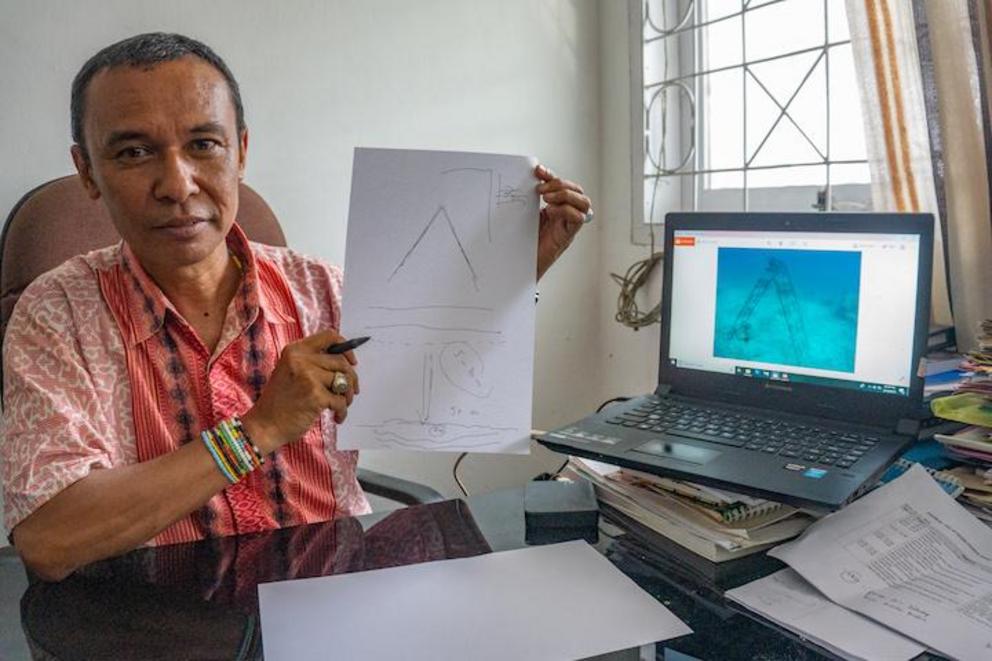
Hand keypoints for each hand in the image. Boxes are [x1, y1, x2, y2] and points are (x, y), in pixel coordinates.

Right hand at [240, 330, 359, 453]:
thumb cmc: (279, 402)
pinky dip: (342, 411)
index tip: (352, 361)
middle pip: (341, 362)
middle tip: (351, 392)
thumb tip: (344, 363)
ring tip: (342, 406)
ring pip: (344, 381)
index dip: (346, 348)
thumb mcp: (290, 372)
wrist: (265, 425)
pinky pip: (341, 401)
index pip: (329, 337)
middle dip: (351, 378)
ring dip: (347, 396)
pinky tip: (337, 417)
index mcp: (295, 350)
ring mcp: (308, 377)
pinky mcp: (316, 396)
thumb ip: (312, 363)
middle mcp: (301, 359)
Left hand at [535, 164, 591, 279]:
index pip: (563, 186)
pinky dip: (567, 210)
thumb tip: (526, 180)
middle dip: (561, 184)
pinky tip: (551, 212)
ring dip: (566, 195)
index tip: (538, 170)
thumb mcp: (528, 215)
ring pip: (584, 203)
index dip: (552, 176)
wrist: (523, 266)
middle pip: (578, 191)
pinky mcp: (568, 236)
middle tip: (541, 189)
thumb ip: (531, 200)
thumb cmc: (525, 243)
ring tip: (547, 199)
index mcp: (557, 208)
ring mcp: (569, 225)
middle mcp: (567, 215)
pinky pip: (579, 218)